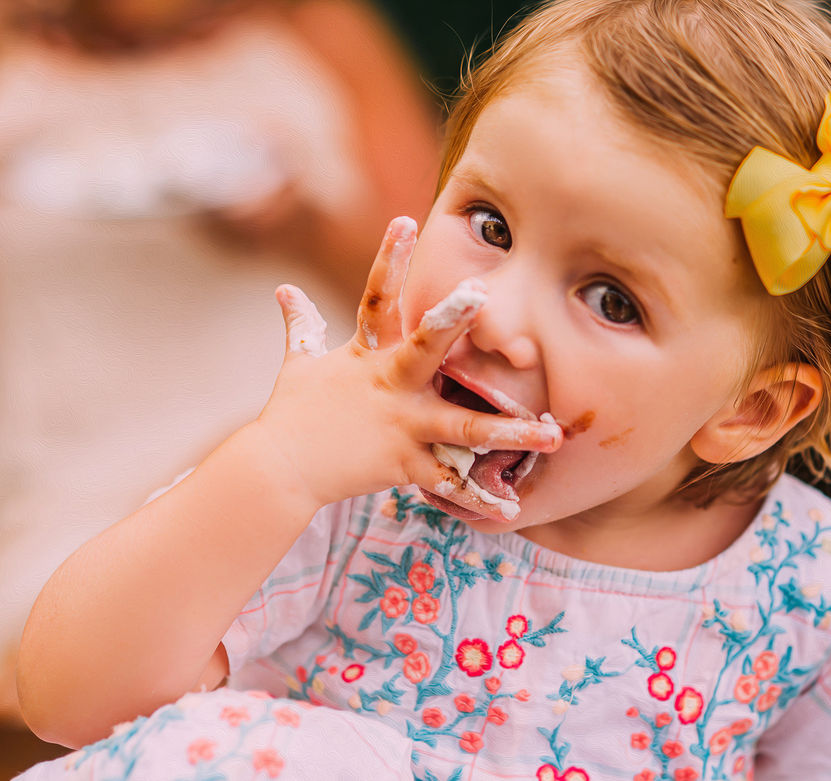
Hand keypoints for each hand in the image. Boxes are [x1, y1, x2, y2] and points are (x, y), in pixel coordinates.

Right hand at [254, 216, 562, 520]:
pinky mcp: (403, 465)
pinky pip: (450, 483)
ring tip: (552, 432)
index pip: (376, 298)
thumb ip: (301, 326)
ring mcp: (400, 425)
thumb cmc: (291, 415)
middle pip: (423, 348)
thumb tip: (282, 290)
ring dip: (509, 431)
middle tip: (482, 296)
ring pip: (463, 427)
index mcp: (367, 355)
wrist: (278, 471)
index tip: (405, 221)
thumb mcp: (298, 365)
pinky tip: (513, 510)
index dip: (388, 259)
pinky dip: (480, 499)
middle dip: (451, 321)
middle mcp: (388, 385)